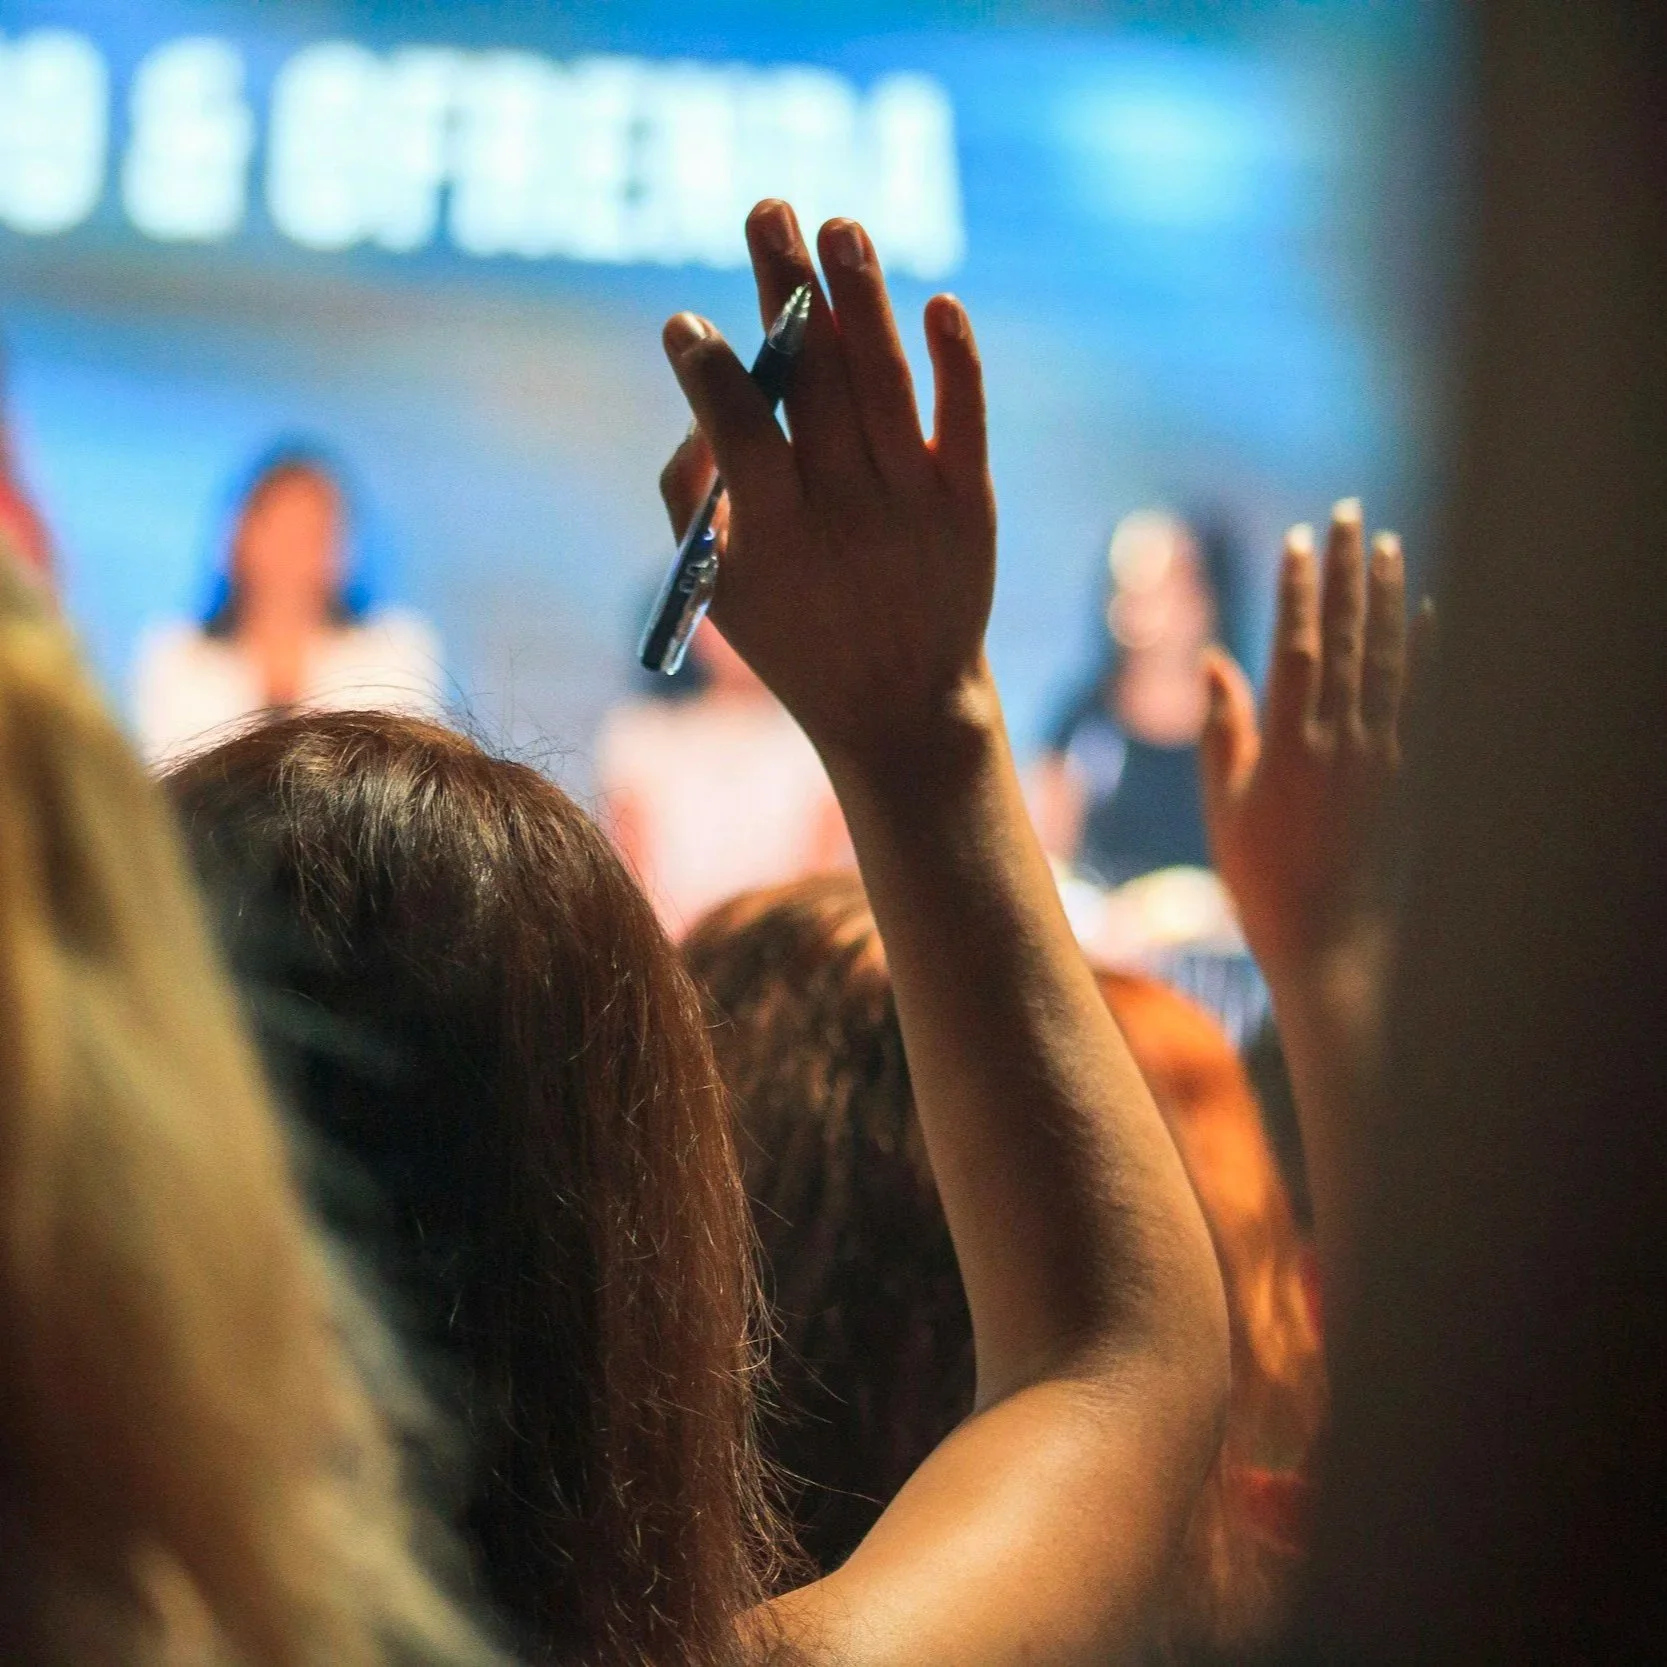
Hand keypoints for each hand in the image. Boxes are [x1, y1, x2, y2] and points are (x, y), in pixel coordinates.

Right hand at [658, 200, 997, 771]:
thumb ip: (691, 501)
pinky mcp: (968, 501)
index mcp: (777, 534)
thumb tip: (701, 405)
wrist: (903, 703)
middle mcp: (849, 509)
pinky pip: (965, 417)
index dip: (711, 370)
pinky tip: (937, 303)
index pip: (742, 429)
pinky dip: (955, 360)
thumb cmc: (795, 638)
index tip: (685, 322)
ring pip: (885, 381)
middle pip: (815, 381)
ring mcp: (915, 502)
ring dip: (862, 295)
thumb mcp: (720, 592)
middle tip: (767, 208)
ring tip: (838, 224)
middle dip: (785, 287)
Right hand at [1200, 499, 1419, 990]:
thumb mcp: (1225, 804)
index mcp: (1288, 746)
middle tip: (1349, 514)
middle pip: (1346, 637)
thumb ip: (1225, 728)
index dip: (1297, 590)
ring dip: (1387, 597)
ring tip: (1387, 545)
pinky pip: (1420, 697)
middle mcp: (1340, 740)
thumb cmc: (1261, 876)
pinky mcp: (1408, 772)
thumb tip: (1217, 661)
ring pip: (1387, 658)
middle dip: (1347, 572)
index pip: (1295, 646)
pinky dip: (1424, 651)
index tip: (1298, 540)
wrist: (1328, 938)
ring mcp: (1381, 754)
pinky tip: (1429, 612)